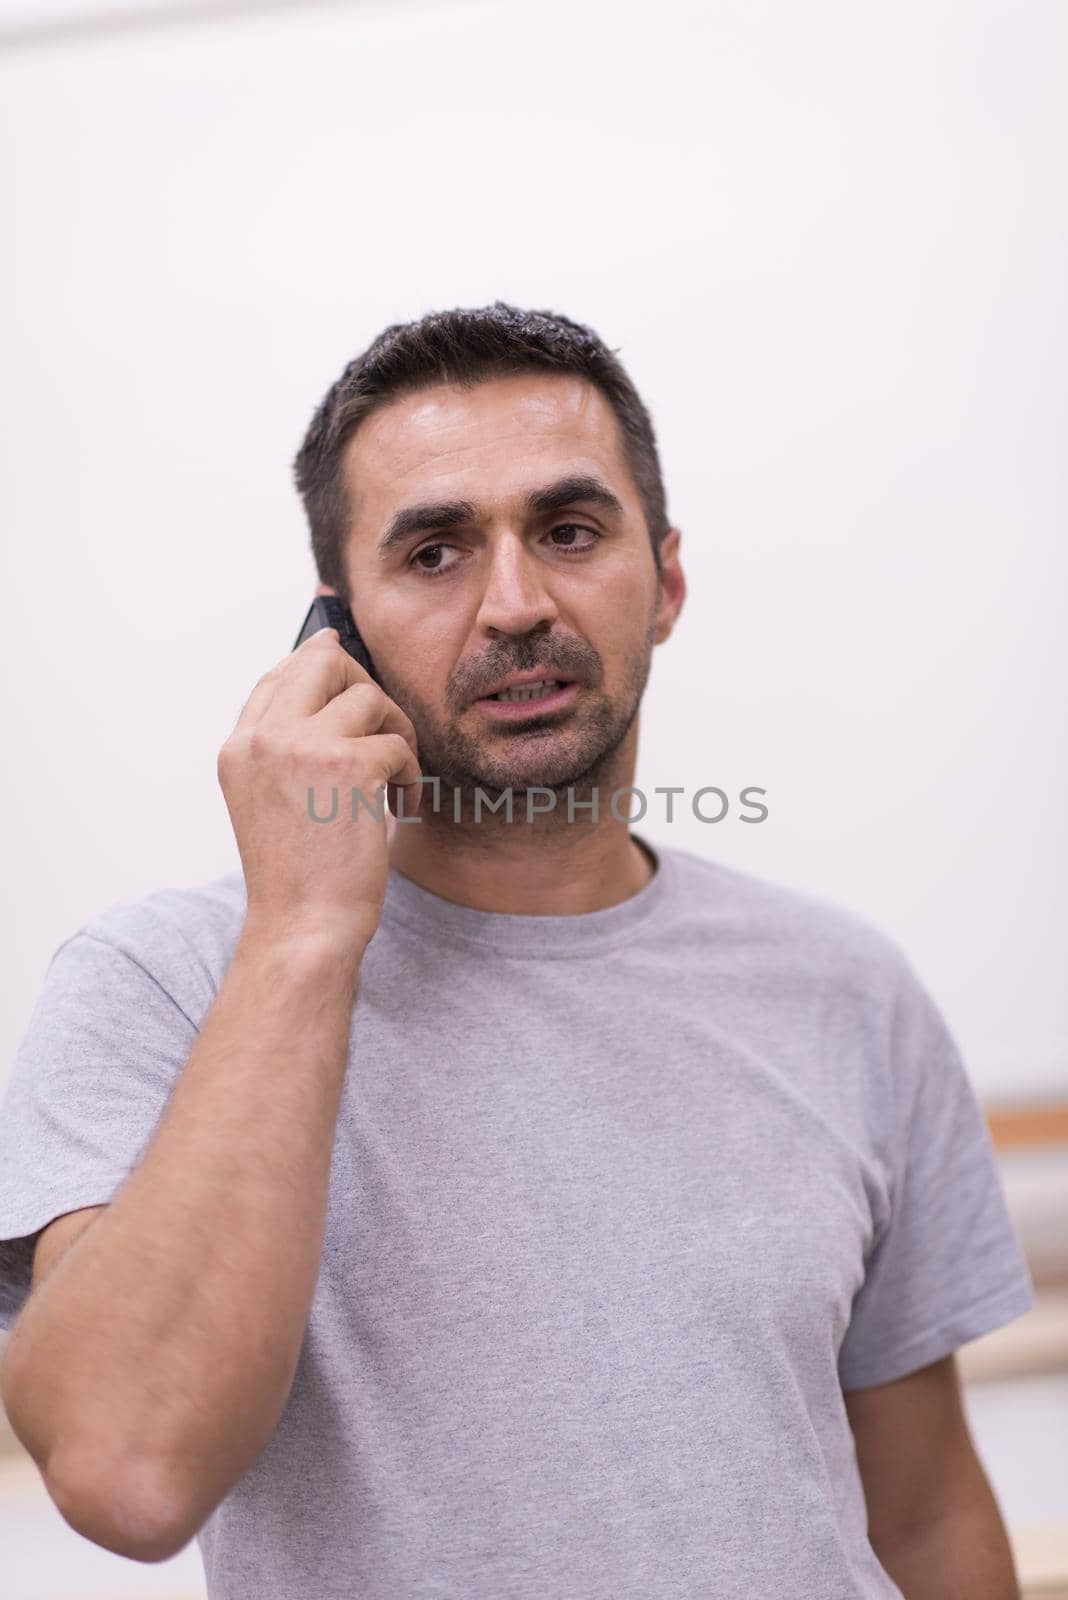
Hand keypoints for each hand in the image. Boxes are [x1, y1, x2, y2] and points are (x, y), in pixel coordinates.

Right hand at [217, 628, 422, 955]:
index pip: (279, 675)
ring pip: (369, 697)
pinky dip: (412, 775)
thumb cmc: (299, 875)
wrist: (304, 929)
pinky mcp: (348, 766)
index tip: (350, 671)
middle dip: (365, 684)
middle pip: (322, 660)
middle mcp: (263, 739)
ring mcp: (302, 747)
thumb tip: (328, 676)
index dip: (321, 665)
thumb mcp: (271, 799)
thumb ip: (288, 747)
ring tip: (396, 777)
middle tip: (385, 728)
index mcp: (239, 748)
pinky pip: (398, 744)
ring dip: (397, 732)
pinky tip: (402, 806)